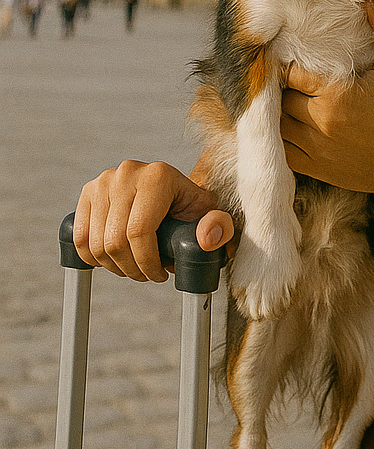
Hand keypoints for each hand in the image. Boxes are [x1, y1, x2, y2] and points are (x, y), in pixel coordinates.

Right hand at [74, 158, 234, 282]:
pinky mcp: (88, 191)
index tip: (160, 275)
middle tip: (146, 275)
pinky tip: (111, 260)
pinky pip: (79, 237)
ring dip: (113, 266)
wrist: (174, 194)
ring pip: (96, 243)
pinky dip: (92, 257)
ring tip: (133, 267)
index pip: (139, 232)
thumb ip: (219, 227)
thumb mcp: (212, 217)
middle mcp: (127, 173)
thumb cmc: (193, 210)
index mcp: (158, 176)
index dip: (146, 263)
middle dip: (131, 268)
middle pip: (115, 241)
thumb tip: (206, 238)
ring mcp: (104, 181)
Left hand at [281, 0, 373, 205]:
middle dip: (282, 88)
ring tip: (284, 100)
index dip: (288, 65)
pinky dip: (280, 138)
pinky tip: (286, 126)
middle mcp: (319, 121)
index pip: (292, 73)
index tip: (292, 58)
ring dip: (278, 112)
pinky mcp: (316, 167)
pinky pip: (283, 152)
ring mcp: (315, 147)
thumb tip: (370, 0)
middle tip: (286, 78)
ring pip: (276, 125)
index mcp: (336, 93)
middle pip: (281, 98)